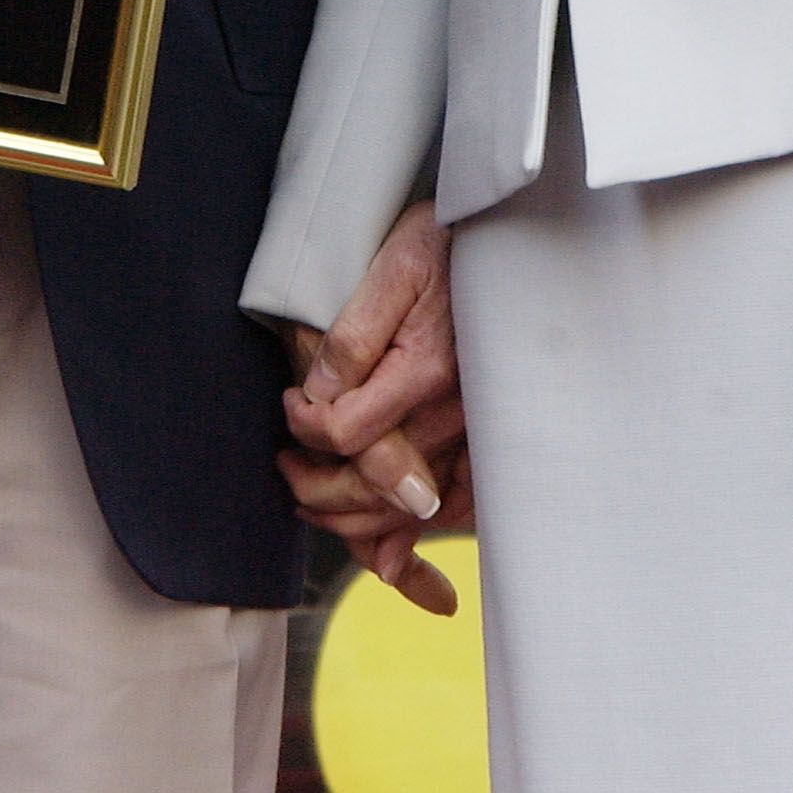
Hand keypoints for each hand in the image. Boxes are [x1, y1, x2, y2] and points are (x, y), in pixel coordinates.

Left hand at [280, 202, 467, 613]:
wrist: (506, 238)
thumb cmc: (440, 243)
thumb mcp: (391, 270)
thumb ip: (353, 337)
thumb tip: (319, 396)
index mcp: (427, 369)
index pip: (351, 433)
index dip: (308, 428)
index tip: (292, 405)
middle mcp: (458, 411)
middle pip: (379, 485)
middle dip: (321, 490)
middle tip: (286, 471)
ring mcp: (476, 429)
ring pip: (412, 505)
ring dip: (359, 519)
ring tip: (314, 502)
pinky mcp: (486, 435)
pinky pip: (456, 504)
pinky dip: (421, 534)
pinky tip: (393, 554)